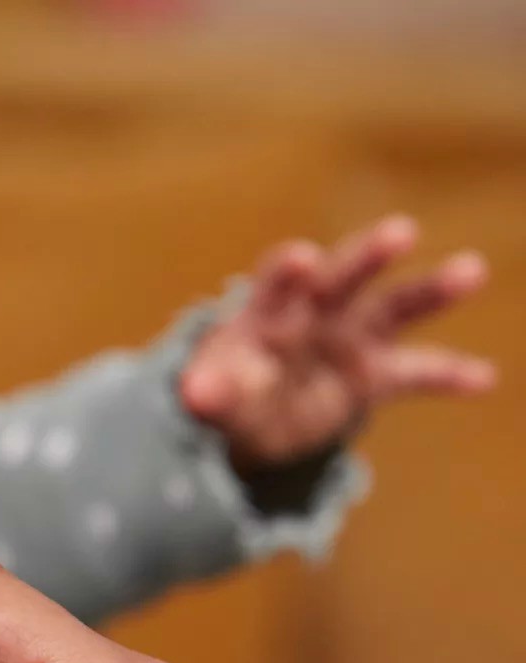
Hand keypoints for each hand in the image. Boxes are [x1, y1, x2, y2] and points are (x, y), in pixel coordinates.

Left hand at [182, 215, 495, 469]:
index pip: (276, 283)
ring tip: (470, 271)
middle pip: (343, 277)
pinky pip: (417, 372)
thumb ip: (210, 392)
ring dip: (431, 290)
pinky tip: (482, 379)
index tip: (300, 260)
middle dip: (368, 255)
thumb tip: (195, 395)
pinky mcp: (376, 374)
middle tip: (398, 233)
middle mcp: (316, 311)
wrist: (256, 415)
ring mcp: (352, 338)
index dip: (287, 273)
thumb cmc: (230, 389)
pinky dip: (448, 374)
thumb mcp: (214, 396)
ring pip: (395, 308)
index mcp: (267, 310)